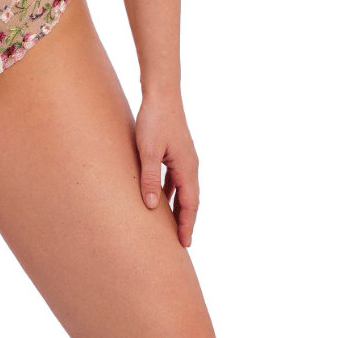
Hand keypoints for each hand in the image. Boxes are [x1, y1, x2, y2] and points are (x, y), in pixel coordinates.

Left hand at [134, 90, 199, 246]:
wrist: (161, 94)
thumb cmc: (154, 120)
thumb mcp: (147, 151)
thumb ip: (149, 178)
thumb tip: (151, 207)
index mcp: (187, 167)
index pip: (190, 204)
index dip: (187, 224)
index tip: (184, 243)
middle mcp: (190, 165)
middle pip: (191, 199)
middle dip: (186, 220)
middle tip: (181, 242)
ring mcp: (184, 158)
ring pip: (184, 189)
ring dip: (179, 207)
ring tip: (171, 225)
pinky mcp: (177, 151)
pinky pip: (176, 178)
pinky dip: (171, 192)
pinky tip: (160, 198)